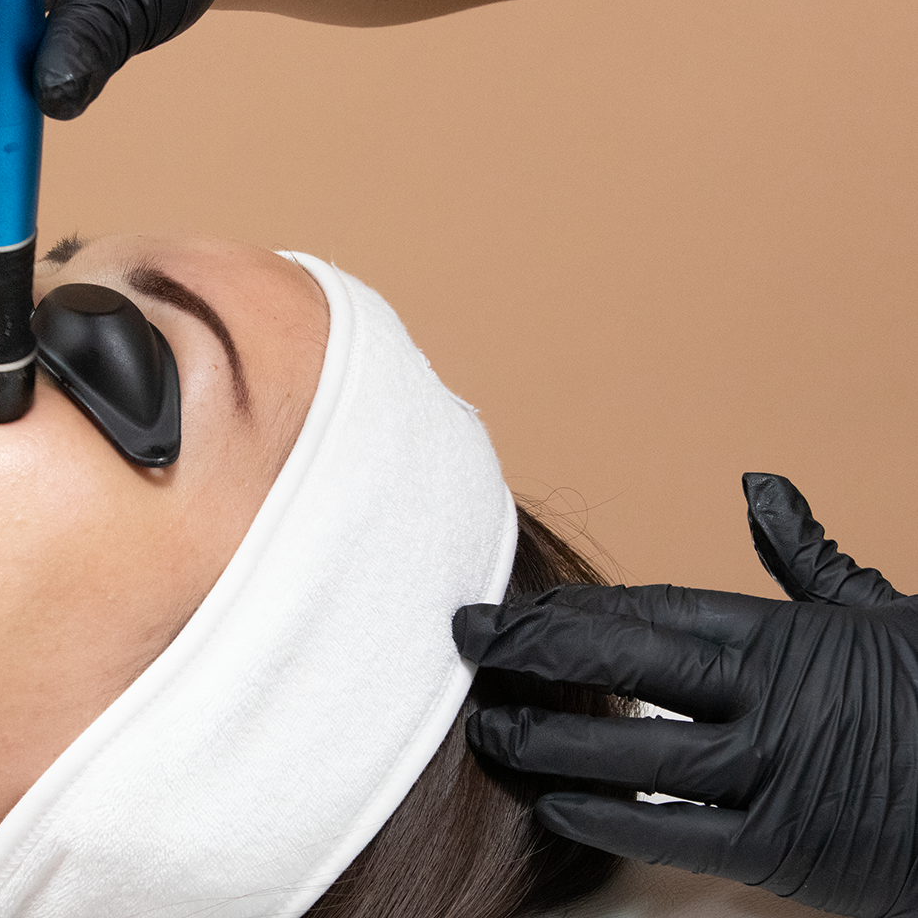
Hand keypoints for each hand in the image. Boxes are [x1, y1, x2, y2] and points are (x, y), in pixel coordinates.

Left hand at [451, 473, 917, 917]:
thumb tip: (759, 487)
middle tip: (460, 639)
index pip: (649, 610)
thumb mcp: (879, 613)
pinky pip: (670, 833)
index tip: (506, 604)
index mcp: (784, 635)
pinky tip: (549, 804)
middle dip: (531, 650)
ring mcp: (773, 775)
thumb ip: (806, 557)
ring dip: (547, 739)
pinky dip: (604, 817)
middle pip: (621, 664)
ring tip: (484, 727)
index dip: (568, 609)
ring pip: (632, 753)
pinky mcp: (782, 849)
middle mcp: (769, 699)